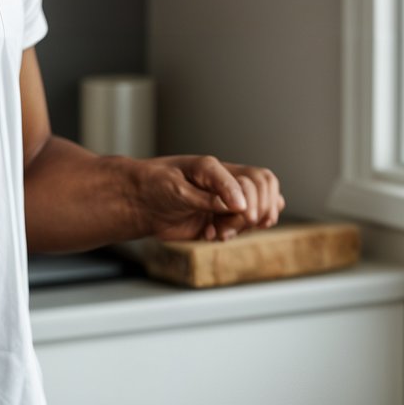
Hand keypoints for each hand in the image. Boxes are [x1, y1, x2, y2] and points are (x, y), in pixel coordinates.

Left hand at [133, 155, 283, 241]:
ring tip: (220, 233)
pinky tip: (213, 235)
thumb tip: (239, 205)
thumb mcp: (177, 188)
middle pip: (265, 191)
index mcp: (217, 169)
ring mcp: (225, 202)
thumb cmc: (153, 185)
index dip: (254, 198)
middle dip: (257, 212)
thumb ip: (208, 197)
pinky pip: (242, 228)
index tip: (244, 214)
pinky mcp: (220, 220)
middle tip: (236, 224)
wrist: (138, 203)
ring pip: (257, 211)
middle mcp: (225, 184)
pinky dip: (234, 234)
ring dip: (244, 227)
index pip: (255, 178)